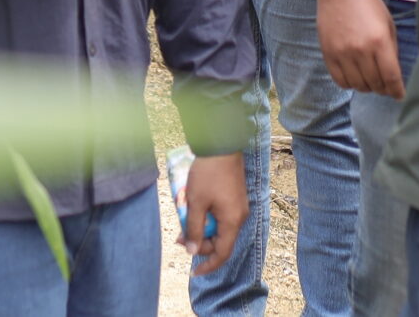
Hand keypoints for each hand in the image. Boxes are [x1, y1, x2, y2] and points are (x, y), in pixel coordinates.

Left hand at [182, 151, 245, 274]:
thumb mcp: (195, 203)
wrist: (221, 145)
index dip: (208, 265)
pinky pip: (220, 216)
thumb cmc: (208, 173)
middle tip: (179, 236)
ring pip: (219, 227)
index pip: (223, 253)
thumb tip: (192, 251)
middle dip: (199, 242)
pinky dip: (207, 217)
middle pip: (220, 240)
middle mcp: (239, 216)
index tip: (194, 272)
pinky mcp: (234, 197)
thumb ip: (193, 229)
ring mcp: (238, 206)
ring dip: (201, 228)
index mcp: (232, 221)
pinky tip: (193, 209)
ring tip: (183, 219)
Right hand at [316, 0, 404, 96]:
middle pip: (375, 84)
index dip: (397, 91)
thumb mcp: (388, 24)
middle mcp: (361, 50)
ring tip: (371, 81)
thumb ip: (391, 50)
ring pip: (358, 86)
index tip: (400, 95)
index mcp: (380, 41)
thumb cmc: (368, 4)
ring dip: (367, 87)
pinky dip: (350, 84)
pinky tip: (355, 77)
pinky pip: (340, 81)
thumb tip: (393, 74)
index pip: (391, 77)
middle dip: (383, 89)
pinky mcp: (328, 54)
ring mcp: (342, 53)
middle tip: (386, 87)